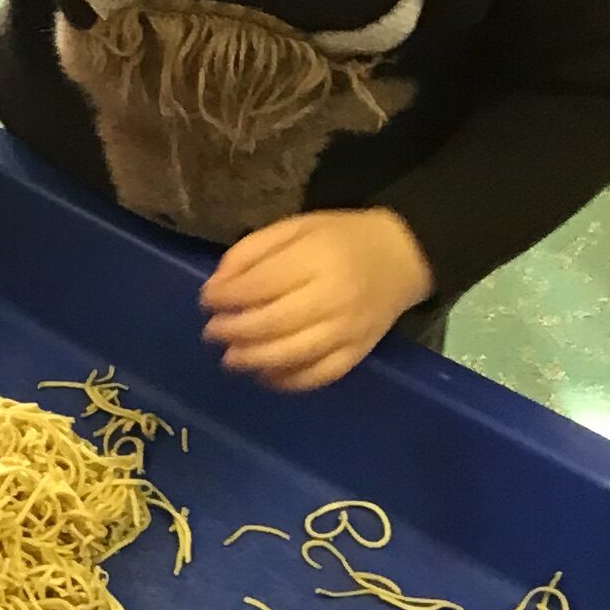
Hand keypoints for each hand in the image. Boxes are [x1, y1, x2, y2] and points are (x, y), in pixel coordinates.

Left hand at [199, 209, 431, 391]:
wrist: (402, 256)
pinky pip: (319, 375)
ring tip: (230, 358)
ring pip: (292, 354)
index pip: (261, 285)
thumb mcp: (294, 228)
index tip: (206, 300)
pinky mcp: (358, 352)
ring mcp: (348, 329)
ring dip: (252, 360)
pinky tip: (264, 374)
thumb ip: (252, 251)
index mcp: (317, 258)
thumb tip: (216, 288)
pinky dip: (287, 381)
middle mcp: (334, 296)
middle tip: (212, 332)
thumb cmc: (340, 238)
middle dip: (232, 331)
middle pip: (272, 323)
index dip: (225, 297)